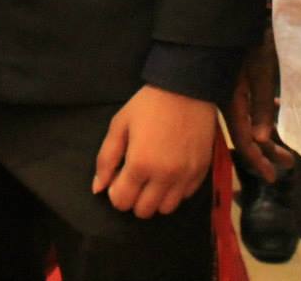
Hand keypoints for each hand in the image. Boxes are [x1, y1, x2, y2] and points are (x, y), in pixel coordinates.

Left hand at [92, 85, 216, 218]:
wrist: (187, 88)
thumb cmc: (149, 105)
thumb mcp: (120, 125)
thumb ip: (106, 159)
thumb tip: (98, 188)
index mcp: (140, 165)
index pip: (122, 202)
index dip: (116, 194)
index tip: (118, 179)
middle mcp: (164, 177)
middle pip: (144, 211)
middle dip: (134, 199)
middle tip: (134, 179)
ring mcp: (185, 177)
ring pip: (166, 209)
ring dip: (156, 199)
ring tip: (153, 179)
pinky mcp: (201, 172)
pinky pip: (185, 196)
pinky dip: (175, 191)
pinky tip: (170, 173)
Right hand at [227, 31, 293, 183]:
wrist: (231, 16)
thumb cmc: (248, 42)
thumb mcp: (260, 74)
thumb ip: (260, 107)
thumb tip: (261, 140)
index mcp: (230, 102)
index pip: (243, 140)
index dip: (258, 161)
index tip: (273, 177)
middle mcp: (227, 101)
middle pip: (247, 134)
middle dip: (267, 151)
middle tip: (287, 163)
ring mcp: (229, 92)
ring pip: (249, 120)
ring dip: (267, 132)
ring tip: (285, 144)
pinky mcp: (232, 81)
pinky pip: (247, 105)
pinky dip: (262, 111)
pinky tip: (276, 108)